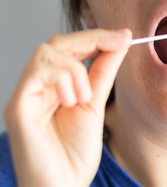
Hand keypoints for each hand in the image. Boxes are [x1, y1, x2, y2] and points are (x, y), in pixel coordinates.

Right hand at [3, 28, 131, 186]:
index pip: (71, 48)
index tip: (125, 35)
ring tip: (85, 97)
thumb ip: (103, 72)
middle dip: (91, 39)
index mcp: (55, 86)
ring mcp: (27, 95)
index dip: (97, 37)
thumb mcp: (95, 104)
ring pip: (47, 52)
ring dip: (76, 68)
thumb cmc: (75, 154)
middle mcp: (38, 86)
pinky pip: (38, 73)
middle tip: (118, 42)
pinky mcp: (18, 107)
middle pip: (57, 43)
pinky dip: (63, 79)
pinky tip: (72, 100)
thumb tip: (120, 43)